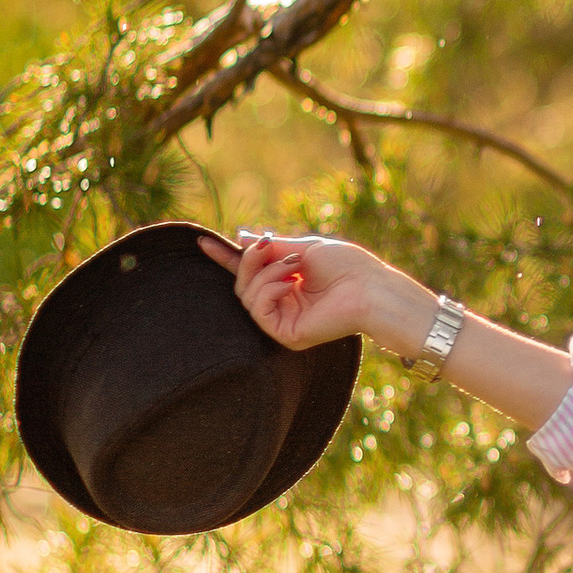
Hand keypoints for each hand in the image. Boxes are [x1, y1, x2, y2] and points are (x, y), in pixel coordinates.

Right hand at [201, 228, 413, 354]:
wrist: (370, 287)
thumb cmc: (347, 265)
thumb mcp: (303, 248)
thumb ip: (272, 247)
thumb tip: (243, 237)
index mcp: (288, 284)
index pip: (251, 274)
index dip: (227, 259)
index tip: (202, 243)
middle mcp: (283, 305)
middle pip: (242, 284)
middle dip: (249, 260)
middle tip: (268, 244)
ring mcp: (284, 322)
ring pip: (246, 296)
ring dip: (264, 273)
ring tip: (292, 265)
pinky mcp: (286, 335)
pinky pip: (258, 309)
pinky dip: (268, 289)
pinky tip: (289, 283)